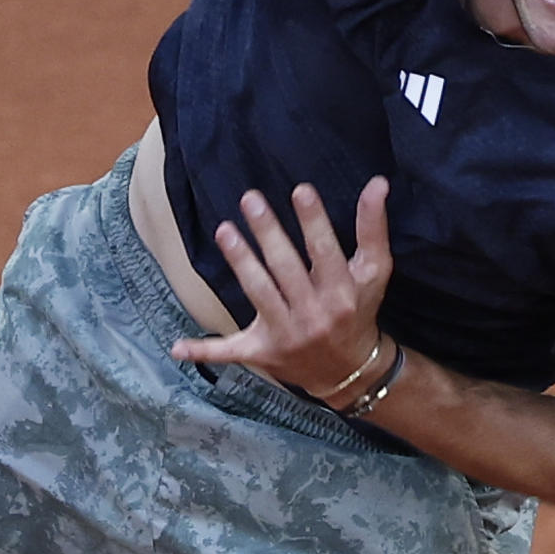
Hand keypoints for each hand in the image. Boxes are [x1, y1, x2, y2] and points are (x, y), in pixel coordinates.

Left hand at [171, 177, 392, 396]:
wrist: (350, 371)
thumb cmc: (358, 310)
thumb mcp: (374, 271)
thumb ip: (373, 227)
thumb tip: (378, 182)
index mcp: (342, 292)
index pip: (325, 251)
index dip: (314, 222)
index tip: (300, 190)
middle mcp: (314, 314)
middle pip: (286, 268)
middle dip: (268, 233)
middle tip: (250, 199)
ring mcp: (285, 335)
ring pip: (259, 294)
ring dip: (240, 262)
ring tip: (225, 230)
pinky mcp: (262, 353)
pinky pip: (230, 352)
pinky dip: (203, 351)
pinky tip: (176, 346)